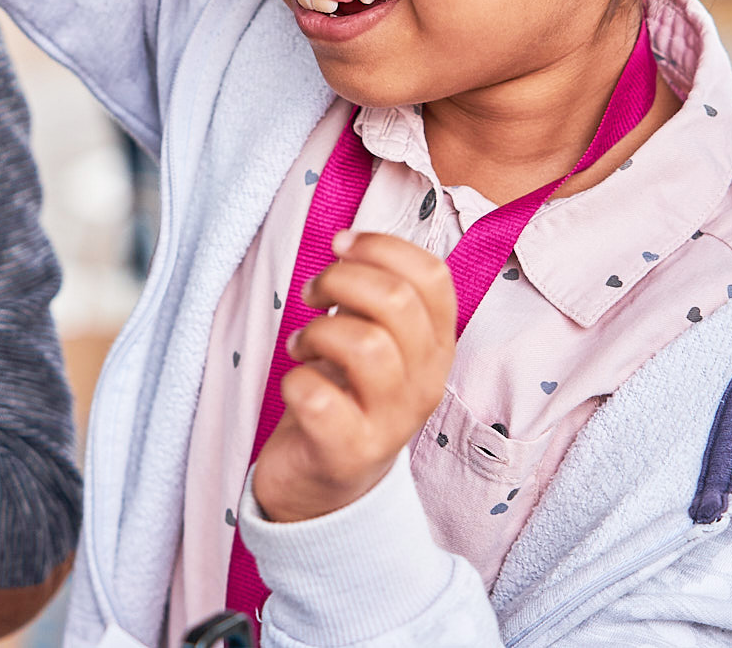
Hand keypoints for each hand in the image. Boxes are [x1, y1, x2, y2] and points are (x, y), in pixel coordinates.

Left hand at [251, 231, 457, 523]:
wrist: (326, 488)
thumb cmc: (347, 398)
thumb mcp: (376, 342)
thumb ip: (374, 296)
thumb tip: (349, 245)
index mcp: (436, 347)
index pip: (433, 276)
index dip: (382, 247)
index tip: (341, 246)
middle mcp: (425, 384)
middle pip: (397, 302)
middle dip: (341, 280)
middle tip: (311, 294)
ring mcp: (391, 422)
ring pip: (367, 345)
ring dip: (320, 330)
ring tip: (303, 344)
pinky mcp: (349, 453)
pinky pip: (320, 399)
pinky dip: (297, 379)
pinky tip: (295, 382)